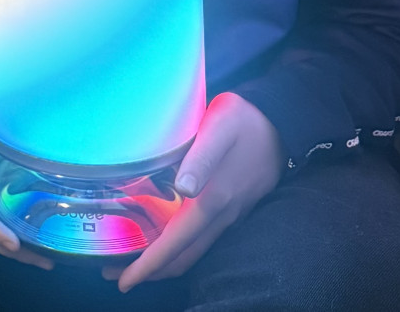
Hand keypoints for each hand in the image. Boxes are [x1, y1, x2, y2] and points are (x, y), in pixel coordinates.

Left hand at [109, 92, 282, 292]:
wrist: (281, 122)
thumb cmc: (244, 119)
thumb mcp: (219, 127)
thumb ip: (201, 158)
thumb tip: (182, 188)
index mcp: (214, 198)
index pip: (176, 243)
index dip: (149, 265)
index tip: (124, 281)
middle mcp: (223, 214)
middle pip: (184, 257)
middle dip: (151, 272)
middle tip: (118, 277)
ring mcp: (231, 214)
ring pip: (195, 252)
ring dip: (165, 264)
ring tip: (136, 264)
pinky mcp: (234, 208)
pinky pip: (204, 240)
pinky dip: (182, 249)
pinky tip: (166, 240)